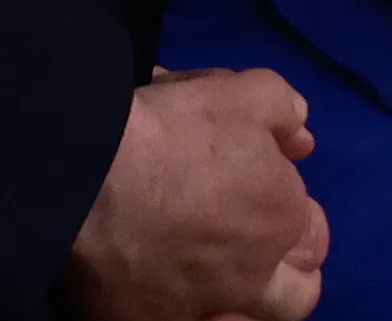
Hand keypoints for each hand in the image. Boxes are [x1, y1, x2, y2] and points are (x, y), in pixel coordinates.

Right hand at [63, 70, 328, 320]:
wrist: (81, 175)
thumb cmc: (171, 130)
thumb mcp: (249, 93)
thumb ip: (287, 115)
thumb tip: (300, 141)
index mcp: (282, 221)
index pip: (310, 237)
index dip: (293, 218)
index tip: (265, 203)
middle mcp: (251, 276)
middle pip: (295, 294)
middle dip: (286, 273)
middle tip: (251, 249)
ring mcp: (198, 308)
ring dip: (245, 303)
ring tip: (214, 278)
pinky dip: (184, 314)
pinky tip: (164, 292)